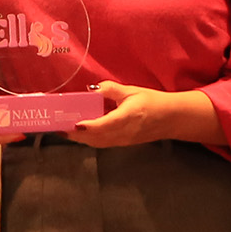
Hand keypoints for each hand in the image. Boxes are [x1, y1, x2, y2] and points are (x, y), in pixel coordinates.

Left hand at [67, 82, 221, 148]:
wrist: (171, 118)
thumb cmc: (153, 102)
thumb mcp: (133, 91)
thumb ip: (112, 90)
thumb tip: (94, 88)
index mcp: (128, 116)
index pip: (104, 125)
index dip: (88, 126)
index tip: (73, 123)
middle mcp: (124, 132)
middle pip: (96, 138)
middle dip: (77, 135)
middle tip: (59, 127)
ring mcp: (123, 140)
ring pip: (98, 143)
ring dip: (81, 139)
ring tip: (65, 130)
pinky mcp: (123, 143)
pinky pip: (103, 144)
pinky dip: (90, 140)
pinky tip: (81, 133)